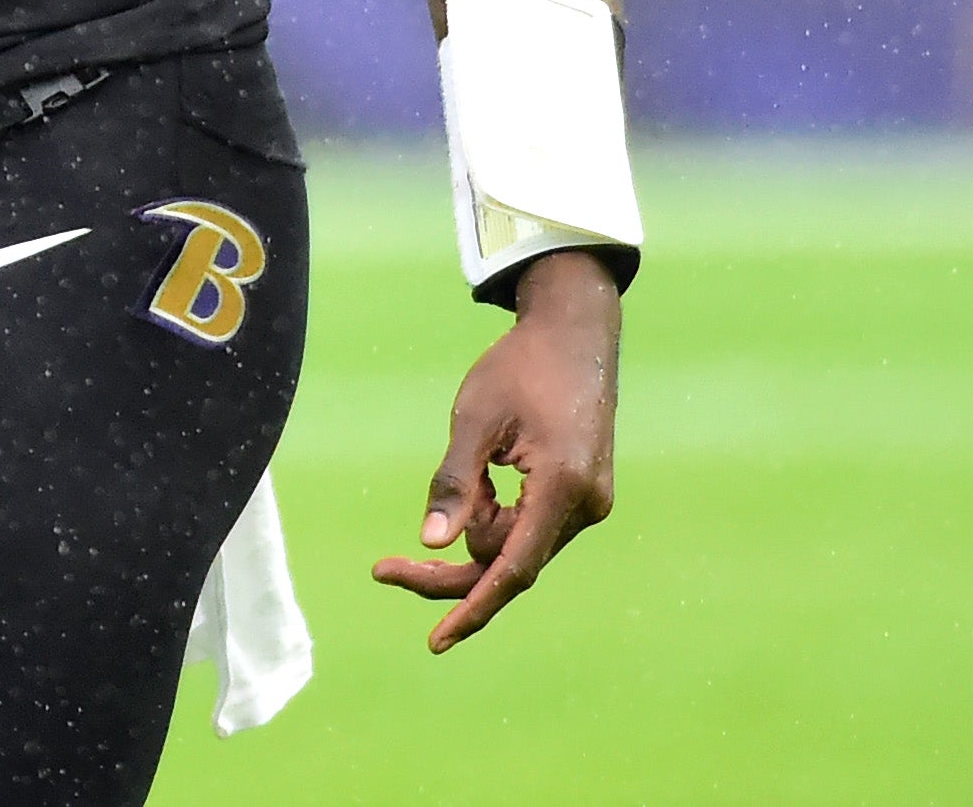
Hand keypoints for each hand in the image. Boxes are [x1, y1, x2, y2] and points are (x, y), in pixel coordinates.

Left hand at [371, 247, 619, 650]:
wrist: (575, 334)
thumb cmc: (519, 367)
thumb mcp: (473, 418)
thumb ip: (454, 483)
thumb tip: (433, 544)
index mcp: (562, 487)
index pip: (514, 569)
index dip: (473, 607)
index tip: (437, 640)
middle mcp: (585, 507)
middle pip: (507, 563)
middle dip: (449, 569)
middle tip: (383, 568)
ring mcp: (589, 505)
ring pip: (515, 546)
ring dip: (476, 524)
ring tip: (473, 461)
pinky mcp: (582, 498)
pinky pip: (528, 526)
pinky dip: (496, 513)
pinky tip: (488, 469)